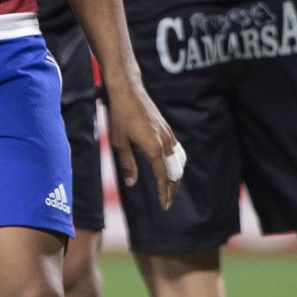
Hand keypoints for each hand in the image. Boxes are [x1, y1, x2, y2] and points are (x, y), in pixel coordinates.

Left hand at [106, 78, 182, 209]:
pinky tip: (171, 168)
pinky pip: (176, 151)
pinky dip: (176, 163)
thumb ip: (127, 164)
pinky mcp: (166, 128)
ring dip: (176, 176)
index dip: (163, 192)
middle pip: (174, 171)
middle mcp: (165, 141)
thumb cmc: (120, 115)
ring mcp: (167, 134)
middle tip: (168, 202)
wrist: (128, 90)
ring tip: (171, 189)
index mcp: (153, 147)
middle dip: (172, 188)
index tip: (164, 206)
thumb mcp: (118, 142)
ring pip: (178, 161)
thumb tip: (132, 183)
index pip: (163, 176)